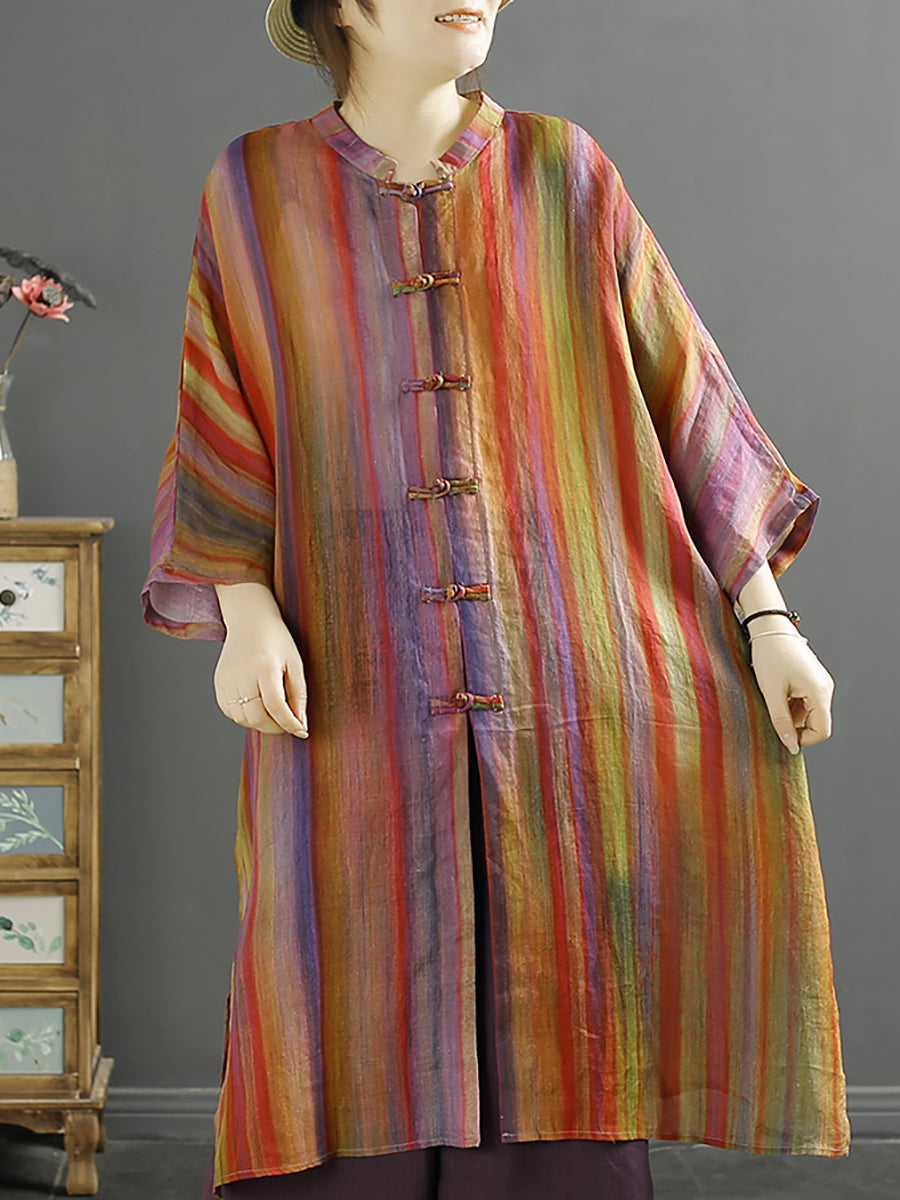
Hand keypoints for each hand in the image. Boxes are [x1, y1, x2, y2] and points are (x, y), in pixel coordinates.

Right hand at [213, 583, 307, 736]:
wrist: (249, 620)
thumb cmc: (276, 640)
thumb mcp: (295, 663)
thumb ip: (299, 695)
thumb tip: (301, 724)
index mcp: (264, 667)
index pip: (276, 706)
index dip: (289, 723)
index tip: (301, 731)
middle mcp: (242, 675)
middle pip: (256, 717)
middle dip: (274, 727)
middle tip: (287, 725)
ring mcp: (226, 680)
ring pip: (241, 718)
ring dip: (259, 724)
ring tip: (273, 715)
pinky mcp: (218, 683)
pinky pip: (229, 711)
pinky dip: (244, 716)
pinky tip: (256, 707)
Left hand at [749, 633, 833, 753]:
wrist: (770, 627)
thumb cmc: (770, 655)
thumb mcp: (771, 692)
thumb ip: (781, 721)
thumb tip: (791, 745)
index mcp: (819, 692)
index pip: (822, 731)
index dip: (803, 739)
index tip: (782, 736)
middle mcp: (825, 688)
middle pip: (816, 722)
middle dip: (795, 726)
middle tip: (772, 717)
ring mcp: (820, 683)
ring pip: (809, 712)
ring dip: (791, 714)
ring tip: (771, 701)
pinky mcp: (812, 679)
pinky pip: (806, 701)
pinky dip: (791, 704)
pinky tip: (776, 694)